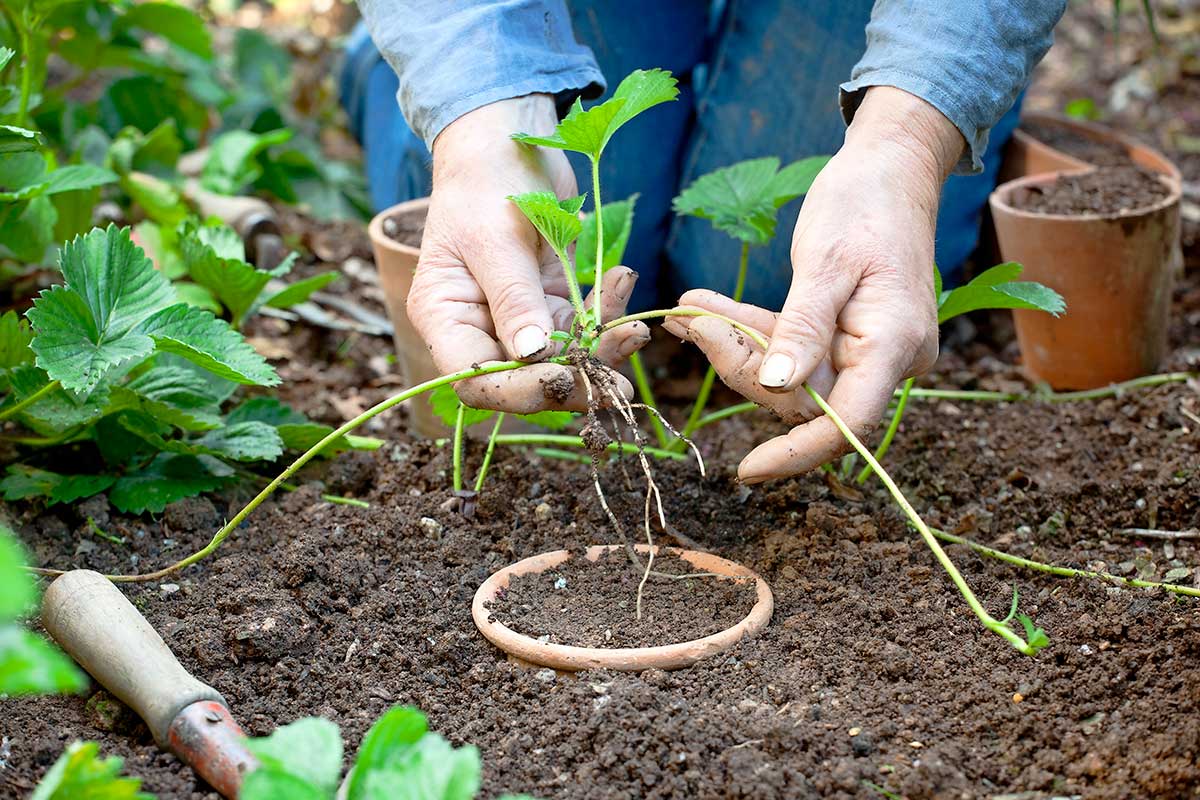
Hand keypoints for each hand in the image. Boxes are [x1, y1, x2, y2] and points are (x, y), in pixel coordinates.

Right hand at [408, 94, 648, 413]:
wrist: (508, 137)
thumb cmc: (486, 180)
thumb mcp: (496, 239)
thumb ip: (514, 299)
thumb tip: (532, 356)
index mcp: (444, 318)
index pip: (473, 379)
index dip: (517, 392)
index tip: (564, 380)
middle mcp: (477, 326)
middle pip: (523, 379)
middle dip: (573, 380)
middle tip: (617, 383)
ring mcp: (517, 317)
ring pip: (562, 358)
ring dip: (601, 349)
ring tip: (634, 331)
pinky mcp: (551, 301)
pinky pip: (583, 324)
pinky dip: (606, 311)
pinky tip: (621, 278)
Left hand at [664, 87, 962, 481]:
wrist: (892, 167)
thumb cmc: (865, 203)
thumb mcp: (825, 260)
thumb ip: (802, 326)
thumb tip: (781, 387)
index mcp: (894, 343)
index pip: (848, 424)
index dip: (797, 454)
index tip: (747, 471)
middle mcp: (889, 359)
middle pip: (807, 398)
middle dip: (743, 366)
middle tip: (685, 321)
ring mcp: (870, 351)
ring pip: (793, 376)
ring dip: (738, 346)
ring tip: (686, 310)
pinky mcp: (849, 338)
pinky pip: (796, 351)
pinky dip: (754, 332)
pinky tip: (707, 309)